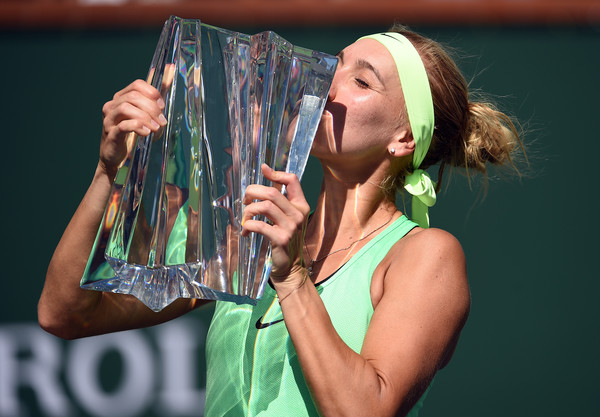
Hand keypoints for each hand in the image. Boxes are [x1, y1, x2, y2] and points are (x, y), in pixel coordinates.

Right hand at [99, 79, 166, 177]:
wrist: (116, 157)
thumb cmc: (132, 134)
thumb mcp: (145, 115)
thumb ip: (156, 96)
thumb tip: (171, 69)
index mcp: (121, 98)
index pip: (137, 85)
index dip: (152, 93)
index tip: (162, 106)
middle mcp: (112, 105)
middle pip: (133, 96)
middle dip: (152, 108)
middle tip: (162, 122)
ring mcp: (109, 119)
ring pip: (126, 108)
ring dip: (145, 117)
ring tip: (155, 128)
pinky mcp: (110, 134)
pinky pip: (123, 125)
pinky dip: (138, 127)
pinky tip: (146, 133)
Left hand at [241, 164, 310, 283]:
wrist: (290, 267)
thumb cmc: (284, 238)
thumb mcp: (287, 217)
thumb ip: (279, 199)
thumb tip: (265, 169)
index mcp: (301, 205)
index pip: (292, 180)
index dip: (275, 173)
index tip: (262, 169)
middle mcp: (298, 214)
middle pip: (271, 192)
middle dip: (252, 192)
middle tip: (245, 200)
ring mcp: (291, 227)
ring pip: (264, 206)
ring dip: (248, 211)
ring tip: (245, 219)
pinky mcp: (281, 239)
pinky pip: (259, 225)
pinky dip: (247, 226)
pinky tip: (246, 232)